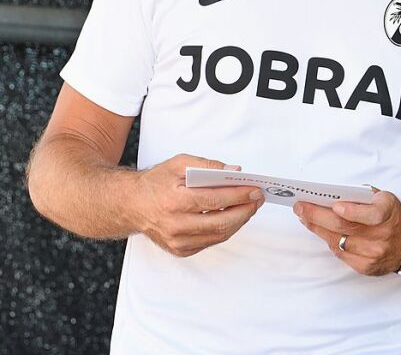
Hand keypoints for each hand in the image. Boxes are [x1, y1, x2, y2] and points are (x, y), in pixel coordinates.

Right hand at [132, 153, 263, 256]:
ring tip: (249, 207)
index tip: (255, 189)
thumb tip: (234, 170)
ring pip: (219, 235)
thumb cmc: (156, 182)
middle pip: (222, 222)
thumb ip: (208, 165)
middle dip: (245, 210)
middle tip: (257, 199)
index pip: (216, 200)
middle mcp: (175, 225)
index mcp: (175, 202)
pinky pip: (210, 241)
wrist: (130, 205)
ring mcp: (177, 241)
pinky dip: (225, 229)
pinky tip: (232, 217)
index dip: (239, 195)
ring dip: (239, 221)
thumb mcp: (179, 163)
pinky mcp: (180, 250)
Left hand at [294, 189, 400, 275]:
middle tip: (300, 207)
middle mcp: (383, 235)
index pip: (371, 215)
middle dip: (318, 216)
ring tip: (304, 217)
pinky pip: (341, 254)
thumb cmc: (392, 216)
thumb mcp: (384, 199)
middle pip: (345, 228)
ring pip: (338, 241)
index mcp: (388, 214)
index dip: (352, 211)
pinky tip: (321, 232)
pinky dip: (329, 241)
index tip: (334, 205)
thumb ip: (362, 197)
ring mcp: (374, 253)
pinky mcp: (367, 267)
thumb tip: (332, 195)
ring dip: (317, 228)